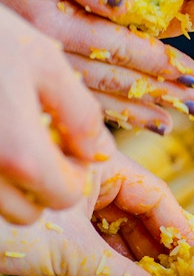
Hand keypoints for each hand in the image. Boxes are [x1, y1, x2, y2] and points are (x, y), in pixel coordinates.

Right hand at [0, 0, 193, 130]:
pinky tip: (127, 123)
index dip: (158, 62)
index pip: (118, 46)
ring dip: (136, 112)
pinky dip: (104, 114)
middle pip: (113, 79)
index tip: (192, 75)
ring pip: (94, 98)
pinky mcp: (34, 71)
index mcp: (52, 21)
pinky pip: (72, 99)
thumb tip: (130, 4)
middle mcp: (46, 52)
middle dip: (158, 93)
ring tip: (170, 124)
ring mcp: (37, 68)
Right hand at [0, 4, 114, 224]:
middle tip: (42, 140)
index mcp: (19, 154)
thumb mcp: (46, 63)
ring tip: (13, 133)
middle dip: (44, 183)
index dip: (77, 172)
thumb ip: (81, 114)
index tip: (69, 143)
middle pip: (29, 211)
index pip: (66, 196)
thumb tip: (98, 153)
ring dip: (14, 181)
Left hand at [0, 150, 193, 275]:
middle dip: (158, 249)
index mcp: (100, 160)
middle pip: (140, 211)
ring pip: (120, 228)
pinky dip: (113, 262)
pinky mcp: (66, 219)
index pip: (153, 193)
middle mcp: (93, 173)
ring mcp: (79, 196)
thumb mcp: (70, 252)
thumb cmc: (5, 224)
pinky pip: (100, 238)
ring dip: (137, 259)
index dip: (177, 227)